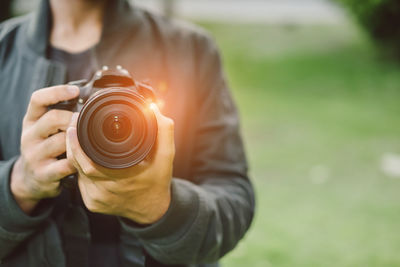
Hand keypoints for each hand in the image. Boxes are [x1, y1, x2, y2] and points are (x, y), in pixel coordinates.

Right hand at [11, 85, 78, 213]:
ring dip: (77, 141)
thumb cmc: (45, 147)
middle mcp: (29, 135)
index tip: (76, 90)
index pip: (38, 99)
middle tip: (85, 123)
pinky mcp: (43, 173)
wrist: (30, 178)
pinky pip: (66, 164)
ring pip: (61, 141)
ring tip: (85, 142)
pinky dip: (78, 161)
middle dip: (73, 119)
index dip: (57, 92)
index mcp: (31, 120)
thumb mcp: (45, 129)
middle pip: (53, 118)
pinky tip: (83, 160)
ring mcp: (34, 155)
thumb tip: (88, 98)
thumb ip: (60, 114)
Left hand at [66, 104, 174, 224]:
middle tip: (73, 125)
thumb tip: (152, 108)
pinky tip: (85, 157)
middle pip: (77, 165)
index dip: (77, 144)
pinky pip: (79, 181)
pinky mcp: (91, 204)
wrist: (153, 210)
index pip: (88, 162)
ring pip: (76, 172)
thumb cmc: (158, 181)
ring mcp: (96, 200)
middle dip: (72, 143)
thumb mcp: (166, 156)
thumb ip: (163, 131)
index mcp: (123, 179)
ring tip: (78, 137)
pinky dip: (80, 167)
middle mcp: (106, 192)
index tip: (75, 124)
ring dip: (75, 154)